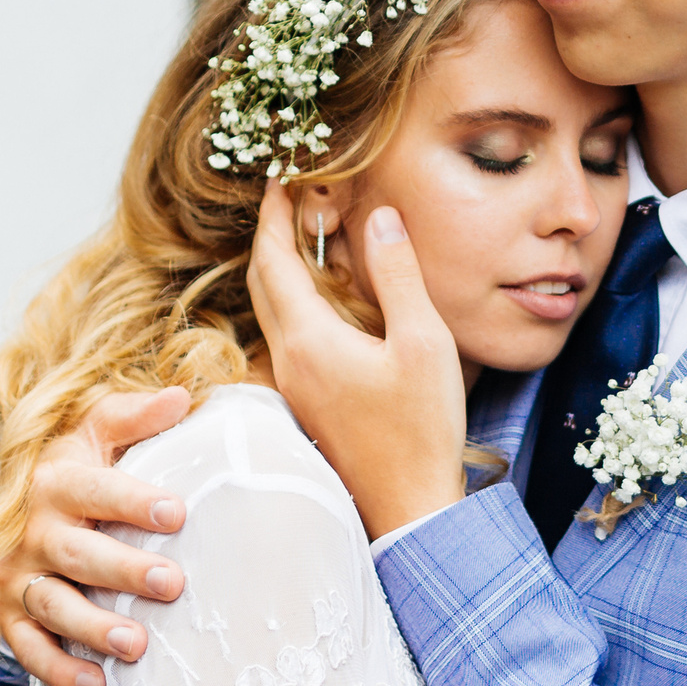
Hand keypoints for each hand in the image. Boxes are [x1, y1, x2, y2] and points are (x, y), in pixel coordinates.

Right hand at [0, 387, 194, 685]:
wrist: (17, 501)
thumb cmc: (78, 462)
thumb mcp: (98, 427)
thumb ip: (135, 414)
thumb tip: (179, 396)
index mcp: (56, 481)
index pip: (98, 490)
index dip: (135, 502)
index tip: (179, 513)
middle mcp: (32, 531)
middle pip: (79, 553)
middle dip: (124, 571)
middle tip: (172, 584)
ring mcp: (18, 576)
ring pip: (53, 605)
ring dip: (92, 628)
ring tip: (137, 644)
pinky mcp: (8, 615)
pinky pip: (30, 648)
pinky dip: (59, 670)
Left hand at [248, 178, 469, 536]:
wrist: (410, 507)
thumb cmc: (421, 428)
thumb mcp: (423, 342)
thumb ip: (398, 276)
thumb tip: (379, 218)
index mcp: (310, 340)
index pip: (273, 261)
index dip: (273, 216)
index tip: (278, 178)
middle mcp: (290, 360)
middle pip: (263, 284)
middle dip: (271, 236)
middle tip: (289, 199)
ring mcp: (295, 386)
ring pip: (274, 312)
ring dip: (283, 269)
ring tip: (310, 236)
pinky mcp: (310, 403)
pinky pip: (291, 336)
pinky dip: (299, 301)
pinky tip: (329, 297)